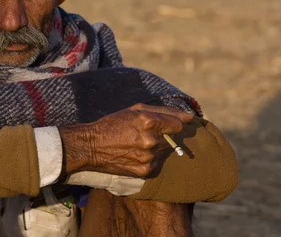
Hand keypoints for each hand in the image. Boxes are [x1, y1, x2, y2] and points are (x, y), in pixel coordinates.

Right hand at [59, 103, 193, 177]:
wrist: (92, 146)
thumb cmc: (113, 124)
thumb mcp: (134, 110)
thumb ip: (162, 111)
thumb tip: (188, 117)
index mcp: (149, 121)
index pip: (178, 124)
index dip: (174, 124)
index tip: (170, 124)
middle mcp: (151, 140)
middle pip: (172, 139)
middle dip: (162, 135)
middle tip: (144, 135)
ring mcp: (149, 157)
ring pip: (164, 151)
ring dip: (155, 147)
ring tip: (137, 145)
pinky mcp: (146, 171)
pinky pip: (157, 163)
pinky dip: (149, 159)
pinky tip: (134, 155)